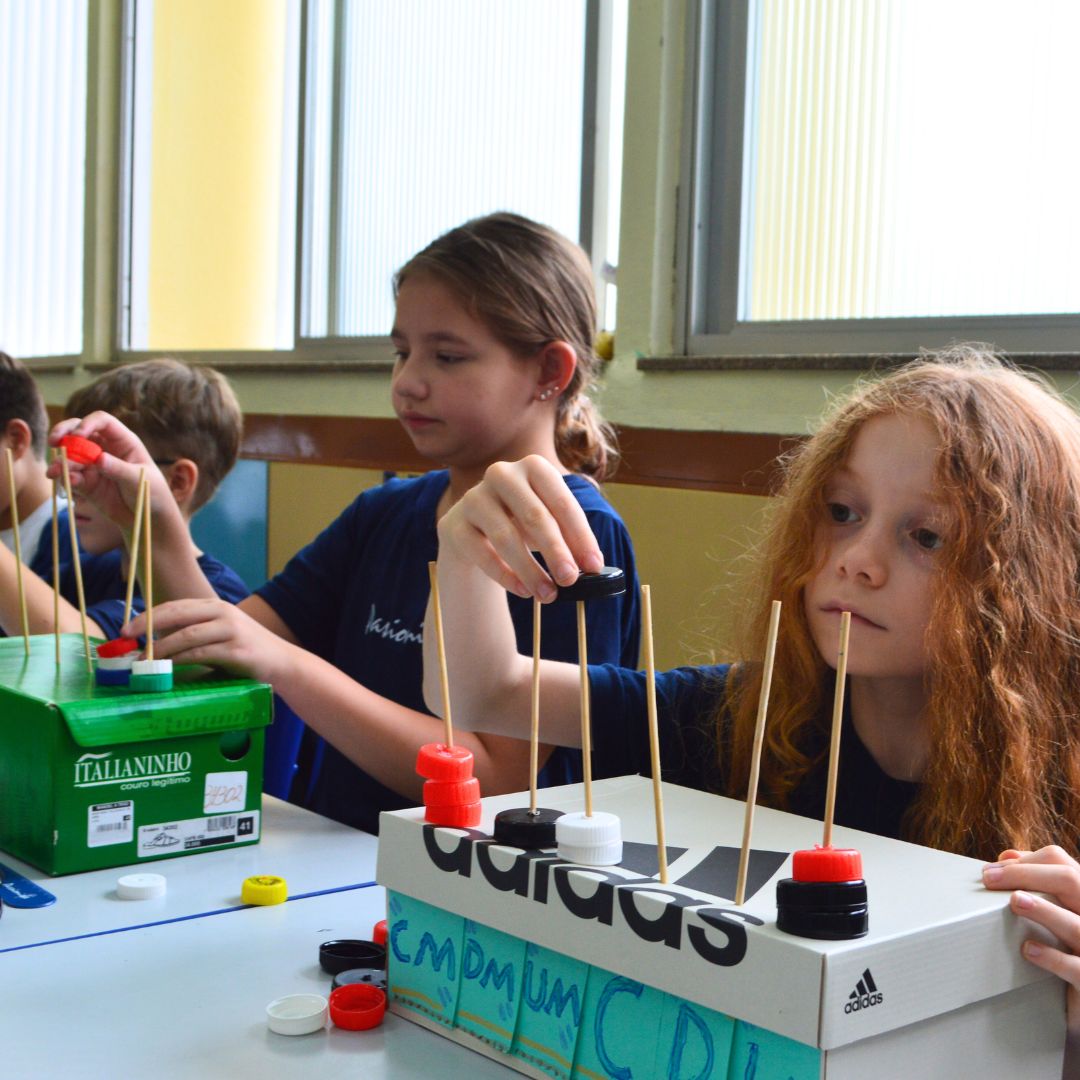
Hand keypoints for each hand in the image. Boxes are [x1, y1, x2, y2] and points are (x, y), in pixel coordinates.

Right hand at [49, 413, 169, 530]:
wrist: (147, 517)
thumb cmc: (151, 491)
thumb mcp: (139, 479)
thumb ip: (119, 469)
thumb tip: (98, 458)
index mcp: (122, 441)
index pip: (102, 422)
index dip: (87, 423)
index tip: (78, 435)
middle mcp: (105, 448)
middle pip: (78, 431)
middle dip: (63, 433)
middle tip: (53, 442)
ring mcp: (93, 465)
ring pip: (70, 456)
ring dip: (60, 462)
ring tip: (53, 472)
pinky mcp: (85, 482)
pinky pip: (70, 476)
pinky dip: (65, 478)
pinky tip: (67, 483)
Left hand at [125, 599, 295, 685]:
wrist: (282, 662)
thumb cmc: (246, 650)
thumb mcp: (221, 633)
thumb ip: (195, 633)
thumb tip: (154, 643)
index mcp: (216, 607)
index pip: (176, 606)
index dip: (149, 615)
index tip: (127, 628)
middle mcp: (223, 614)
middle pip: (177, 614)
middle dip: (147, 625)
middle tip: (126, 638)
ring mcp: (232, 631)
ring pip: (186, 636)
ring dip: (161, 648)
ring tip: (143, 660)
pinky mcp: (237, 652)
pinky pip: (200, 654)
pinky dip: (179, 661)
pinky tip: (167, 667)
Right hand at [438, 456, 603, 600]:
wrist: (472, 530)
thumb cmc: (520, 524)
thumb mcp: (548, 524)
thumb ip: (569, 539)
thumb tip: (592, 566)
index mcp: (534, 467)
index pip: (563, 503)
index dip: (581, 536)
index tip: (594, 566)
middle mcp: (502, 474)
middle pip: (534, 516)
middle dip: (556, 552)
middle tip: (570, 580)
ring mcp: (474, 498)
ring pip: (506, 537)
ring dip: (531, 570)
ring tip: (548, 595)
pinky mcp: (453, 524)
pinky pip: (481, 553)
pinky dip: (505, 575)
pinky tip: (523, 591)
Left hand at [983, 846, 1079, 1028]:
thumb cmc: (1070, 949)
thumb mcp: (1059, 912)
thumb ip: (1040, 884)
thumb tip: (1007, 856)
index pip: (1062, 862)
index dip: (1027, 860)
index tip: (993, 868)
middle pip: (1069, 880)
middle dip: (1026, 874)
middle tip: (988, 878)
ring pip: (1077, 924)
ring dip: (1044, 910)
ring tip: (1015, 901)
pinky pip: (1076, 968)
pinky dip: (1052, 957)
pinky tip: (1028, 949)